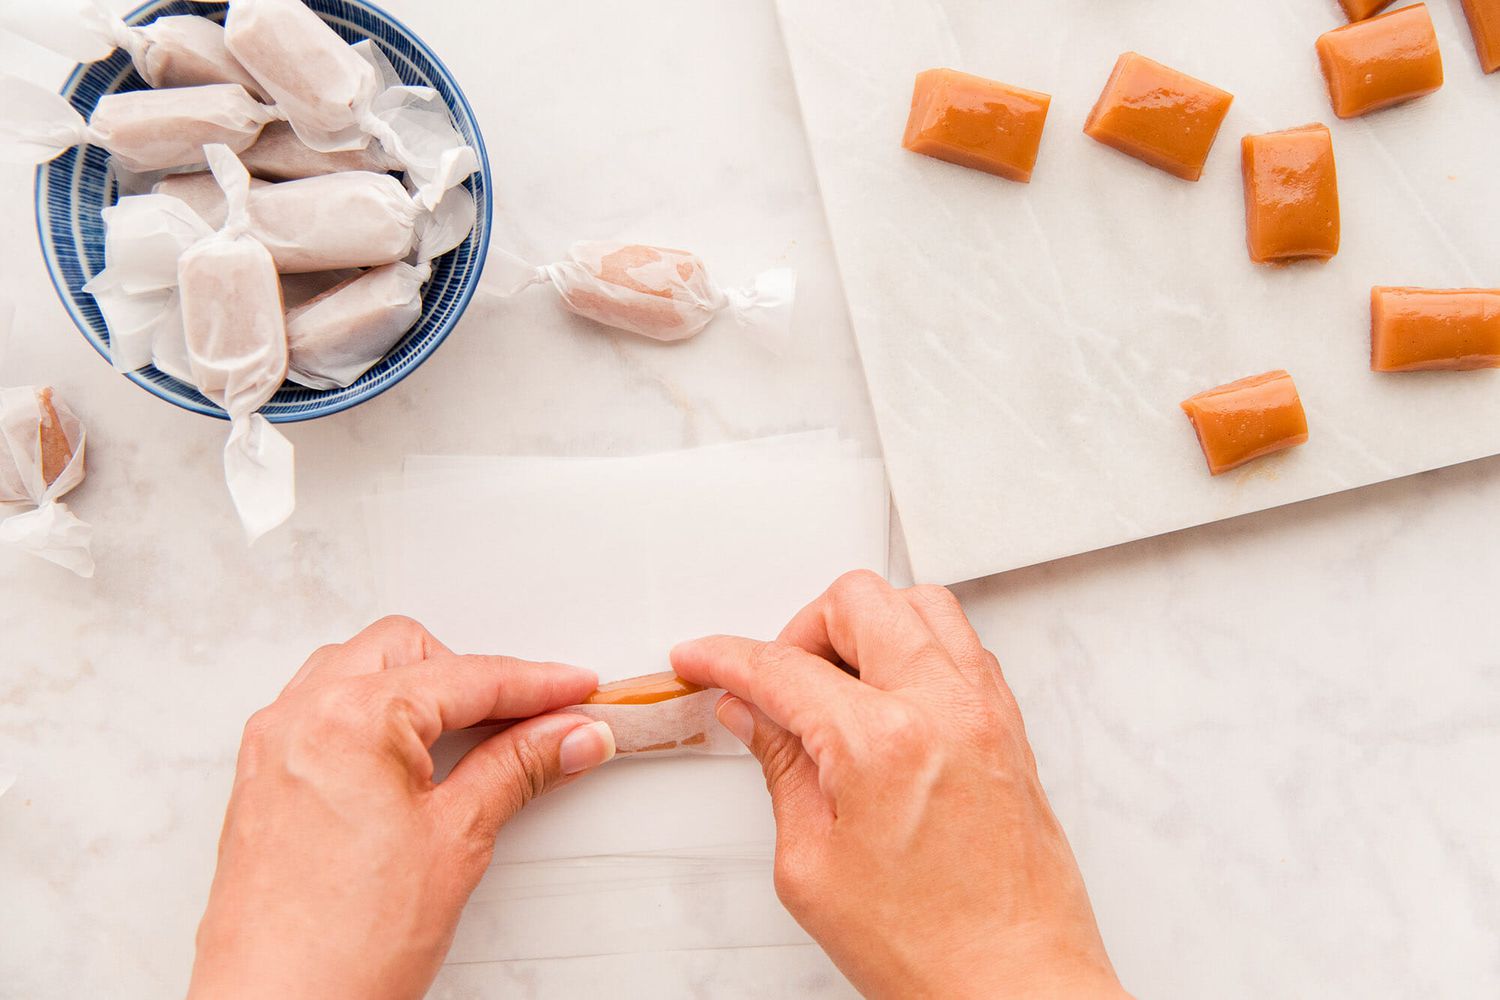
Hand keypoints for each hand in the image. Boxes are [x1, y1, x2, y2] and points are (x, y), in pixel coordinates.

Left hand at [188, 616, 616, 999]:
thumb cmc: (344, 949)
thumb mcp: (456, 841)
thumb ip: (517, 768)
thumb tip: (568, 734)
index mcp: (348, 718)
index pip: (466, 678)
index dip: (536, 684)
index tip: (576, 691)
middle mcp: (300, 717)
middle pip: (407, 652)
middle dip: (472, 677)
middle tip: (532, 718)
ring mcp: (274, 746)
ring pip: (359, 671)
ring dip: (421, 690)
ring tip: (477, 737)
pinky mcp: (264, 779)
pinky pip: (325, 710)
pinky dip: (377, 716)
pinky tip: (417, 757)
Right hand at [672, 572, 1126, 999]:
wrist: (1016, 987)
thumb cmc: (931, 949)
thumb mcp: (812, 866)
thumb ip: (780, 769)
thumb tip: (753, 714)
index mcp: (881, 743)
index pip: (782, 667)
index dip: (726, 658)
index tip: (702, 659)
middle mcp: (943, 709)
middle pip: (858, 602)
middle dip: (801, 628)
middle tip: (776, 681)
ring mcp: (985, 712)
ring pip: (920, 603)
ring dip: (866, 626)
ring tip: (833, 682)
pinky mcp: (1009, 728)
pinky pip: (960, 645)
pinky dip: (915, 649)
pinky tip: (887, 697)